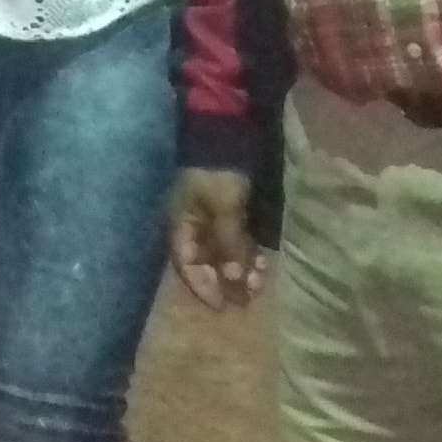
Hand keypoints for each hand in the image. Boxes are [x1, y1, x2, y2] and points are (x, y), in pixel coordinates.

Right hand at [170, 168, 262, 309]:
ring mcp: (210, 218)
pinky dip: (246, 252)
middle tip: (248, 298)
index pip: (186, 266)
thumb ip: (228, 245)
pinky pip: (235, 239)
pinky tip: (261, 262)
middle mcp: (192, 226)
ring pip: (223, 253)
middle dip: (226, 282)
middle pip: (206, 263)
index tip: (222, 306)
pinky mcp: (228, 210)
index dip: (203, 288)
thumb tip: (232, 280)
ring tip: (260, 281)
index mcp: (180, 226)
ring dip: (240, 269)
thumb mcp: (224, 209)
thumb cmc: (218, 174)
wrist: (227, 134)